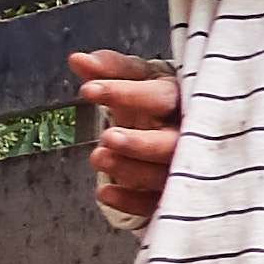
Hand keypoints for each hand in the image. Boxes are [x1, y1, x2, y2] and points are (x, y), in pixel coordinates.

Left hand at [73, 48, 177, 229]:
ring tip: (97, 158)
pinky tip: (104, 193)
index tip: (88, 90)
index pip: (161, 96)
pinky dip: (130, 201)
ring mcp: (182, 167)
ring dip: (131, 169)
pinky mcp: (171, 193)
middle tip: (108, 136)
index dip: (127, 94)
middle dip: (141, 143)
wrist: (178, 131)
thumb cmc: (156, 102)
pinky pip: (154, 204)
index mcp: (180, 99)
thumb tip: (76, 59)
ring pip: (163, 175)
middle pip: (173, 144)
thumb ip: (109, 70)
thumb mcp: (138, 79)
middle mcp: (187, 134)